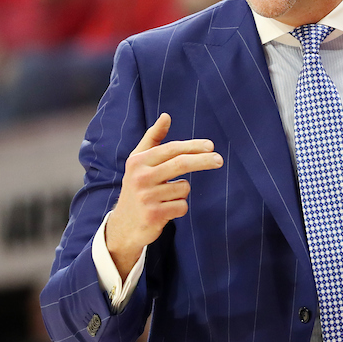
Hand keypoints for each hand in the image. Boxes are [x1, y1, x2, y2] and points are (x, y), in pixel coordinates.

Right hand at [105, 113, 221, 274]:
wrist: (123, 225)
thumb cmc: (137, 187)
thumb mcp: (138, 161)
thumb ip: (153, 138)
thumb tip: (166, 116)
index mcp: (138, 161)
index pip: (171, 149)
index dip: (193, 146)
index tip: (211, 146)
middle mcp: (140, 177)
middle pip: (181, 164)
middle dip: (203, 160)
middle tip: (220, 160)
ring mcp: (147, 197)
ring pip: (184, 188)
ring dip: (181, 192)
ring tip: (166, 197)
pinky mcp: (154, 215)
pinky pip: (182, 206)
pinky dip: (180, 207)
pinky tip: (166, 210)